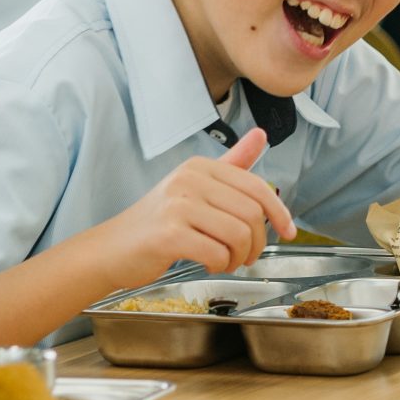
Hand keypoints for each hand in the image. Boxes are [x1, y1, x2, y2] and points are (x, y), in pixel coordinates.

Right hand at [98, 129, 294, 280]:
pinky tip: (208, 264)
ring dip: (238, 258)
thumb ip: (231, 164)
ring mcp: (177, 205)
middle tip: (245, 257)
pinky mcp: (168, 234)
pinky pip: (216, 253)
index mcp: (199, 166)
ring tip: (225, 262)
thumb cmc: (157, 223)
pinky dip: (219, 265)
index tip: (288, 232)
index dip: (279, 213)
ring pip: (238, 235)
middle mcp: (189, 179)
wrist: (111, 249)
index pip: (256, 187)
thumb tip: (261, 134)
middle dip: (257, 243)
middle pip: (252, 213)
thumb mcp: (195, 187)